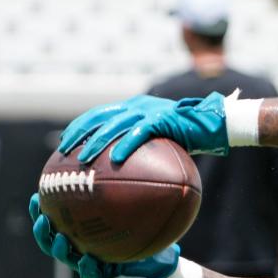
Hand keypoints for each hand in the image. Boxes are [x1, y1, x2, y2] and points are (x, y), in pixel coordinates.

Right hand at [29, 193, 179, 277]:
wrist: (158, 262)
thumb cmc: (144, 234)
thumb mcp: (135, 210)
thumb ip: (124, 193)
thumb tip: (120, 161)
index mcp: (83, 233)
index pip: (56, 221)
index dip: (41, 211)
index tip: (36, 196)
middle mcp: (82, 247)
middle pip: (52, 240)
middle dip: (42, 230)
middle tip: (41, 218)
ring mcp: (90, 264)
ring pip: (66, 258)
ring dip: (58, 248)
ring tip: (58, 237)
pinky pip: (91, 275)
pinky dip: (87, 267)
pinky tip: (88, 258)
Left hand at [59, 92, 229, 163]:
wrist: (214, 123)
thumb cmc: (189, 136)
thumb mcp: (162, 141)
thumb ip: (144, 148)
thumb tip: (127, 172)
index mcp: (135, 107)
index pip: (100, 113)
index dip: (80, 126)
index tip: (64, 141)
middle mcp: (138, 105)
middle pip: (100, 116)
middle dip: (79, 133)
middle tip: (63, 150)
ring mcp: (150, 111)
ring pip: (115, 124)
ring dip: (97, 141)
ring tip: (84, 158)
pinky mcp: (163, 119)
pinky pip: (140, 133)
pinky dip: (126, 145)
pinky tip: (116, 159)